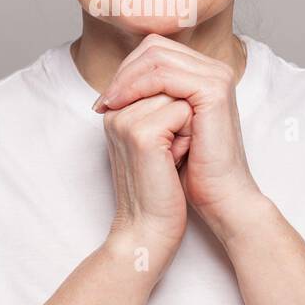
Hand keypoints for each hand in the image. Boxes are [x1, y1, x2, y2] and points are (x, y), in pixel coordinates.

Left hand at [94, 33, 262, 242]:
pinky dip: (137, 87)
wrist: (219, 196)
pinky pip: (164, 75)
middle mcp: (213, 69)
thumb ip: (149, 99)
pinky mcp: (213, 90)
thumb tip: (114, 84)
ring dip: (126, 80)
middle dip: (123, 72)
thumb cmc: (192, 167)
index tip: (105, 101)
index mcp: (204, 73)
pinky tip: (121, 106)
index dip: (126, 71)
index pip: (155, 51)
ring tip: (110, 104)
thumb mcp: (164, 126)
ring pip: (156, 57)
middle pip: (154, 47)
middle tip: (104, 101)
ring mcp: (216, 77)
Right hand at [101, 91, 191, 266]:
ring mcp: (126, 120)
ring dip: (187, 124)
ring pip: (179, 94)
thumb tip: (182, 76)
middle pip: (169, 81)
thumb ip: (159, 105)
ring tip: (171, 156)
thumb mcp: (158, 139)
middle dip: (182, 112)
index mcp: (116, 109)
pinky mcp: (141, 134)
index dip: (178, 107)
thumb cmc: (160, 188)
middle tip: (169, 151)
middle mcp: (116, 110)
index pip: (159, 75)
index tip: (166, 145)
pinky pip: (183, 111)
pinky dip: (188, 136)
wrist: (150, 229)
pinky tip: (174, 161)